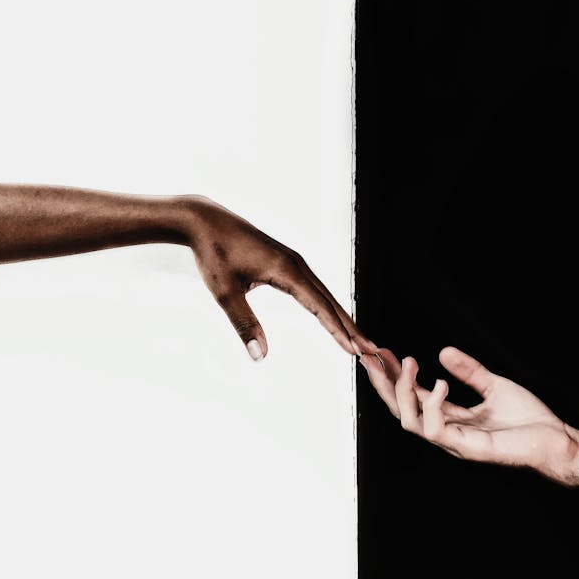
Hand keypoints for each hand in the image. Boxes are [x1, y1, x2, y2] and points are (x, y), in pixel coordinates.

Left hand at [184, 196, 374, 360]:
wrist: (207, 221)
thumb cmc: (214, 254)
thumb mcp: (224, 292)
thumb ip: (244, 324)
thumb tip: (259, 356)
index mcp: (286, 270)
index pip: (319, 306)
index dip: (338, 330)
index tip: (354, 350)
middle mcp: (297, 264)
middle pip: (331, 301)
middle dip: (351, 327)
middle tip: (370, 351)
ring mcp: (295, 262)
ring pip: (325, 294)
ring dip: (342, 318)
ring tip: (358, 339)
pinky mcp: (289, 262)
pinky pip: (315, 288)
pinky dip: (328, 306)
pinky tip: (333, 318)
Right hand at [361, 345, 577, 480]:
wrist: (556, 442)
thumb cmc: (529, 421)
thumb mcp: (495, 385)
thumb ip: (469, 371)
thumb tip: (443, 351)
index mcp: (451, 418)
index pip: (412, 398)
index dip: (394, 377)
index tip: (382, 353)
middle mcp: (447, 431)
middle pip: (400, 410)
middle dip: (383, 384)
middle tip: (372, 358)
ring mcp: (455, 442)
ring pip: (409, 421)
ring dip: (403, 391)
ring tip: (408, 363)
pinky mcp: (468, 448)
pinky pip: (436, 429)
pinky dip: (433, 405)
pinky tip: (440, 384)